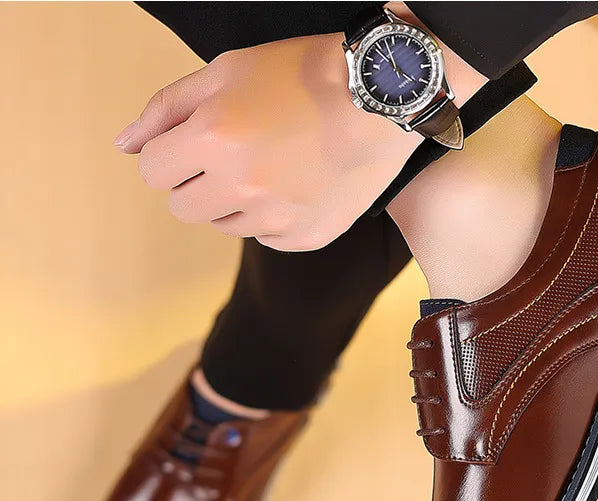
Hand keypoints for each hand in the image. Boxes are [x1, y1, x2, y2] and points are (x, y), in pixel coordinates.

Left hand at [114, 34, 420, 250]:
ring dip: (236, 199)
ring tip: (273, 164)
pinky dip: (273, 217)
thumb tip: (124, 147)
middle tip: (232, 154)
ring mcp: (277, 218)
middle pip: (184, 207)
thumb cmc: (301, 75)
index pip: (153, 172)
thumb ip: (165, 110)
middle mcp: (241, 187)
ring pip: (226, 224)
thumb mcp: (224, 72)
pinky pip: (267, 237)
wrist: (378, 99)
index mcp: (212, 140)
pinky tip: (296, 184)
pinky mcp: (306, 236)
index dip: (170, 154)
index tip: (194, 142)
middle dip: (196, 181)